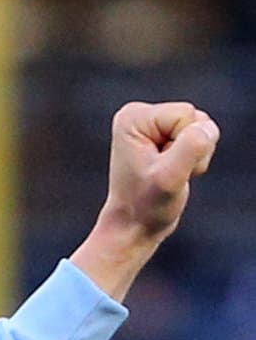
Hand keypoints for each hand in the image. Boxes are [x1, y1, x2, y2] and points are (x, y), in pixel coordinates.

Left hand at [71, 100, 218, 300]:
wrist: (134, 225)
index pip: (188, 115)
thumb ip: (190, 148)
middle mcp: (138, 114)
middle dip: (193, 150)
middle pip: (197, 119)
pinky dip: (194, 160)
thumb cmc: (147, 205)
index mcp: (133, 117)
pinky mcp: (162, 135)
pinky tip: (173, 172)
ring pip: (202, 130)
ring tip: (170, 174)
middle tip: (169, 173)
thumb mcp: (170, 178)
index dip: (186, 145)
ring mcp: (151, 125)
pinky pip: (200, 139)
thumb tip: (206, 127)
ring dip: (195, 157)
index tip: (164, 167)